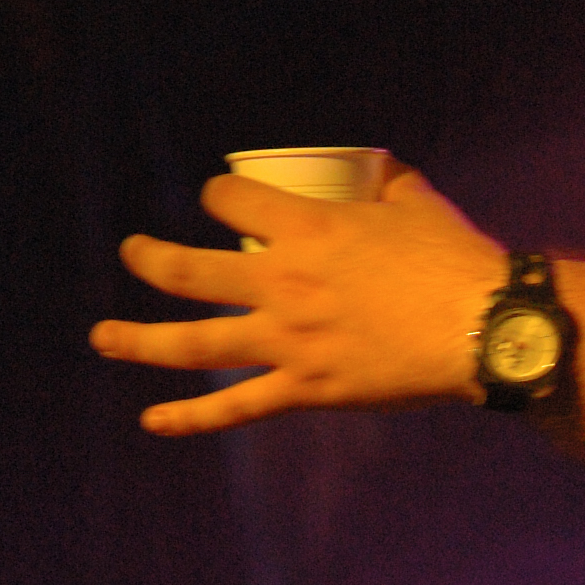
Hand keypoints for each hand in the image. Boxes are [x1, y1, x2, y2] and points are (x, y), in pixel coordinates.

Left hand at [90, 164, 503, 431]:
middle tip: (131, 253)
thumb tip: (376, 164)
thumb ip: (388, 178)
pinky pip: (237, 407)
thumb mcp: (416, 201)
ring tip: (103, 338)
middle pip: (188, 271)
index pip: (229, 200)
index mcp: (306, 228)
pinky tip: (153, 421)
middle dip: (149, 259)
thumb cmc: (455, 259)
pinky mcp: (306, 389)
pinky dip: (192, 418)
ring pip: (194, 343)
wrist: (482, 327)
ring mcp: (288, 341)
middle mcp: (282, 282)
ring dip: (138, 340)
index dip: (218, 194)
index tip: (221, 200)